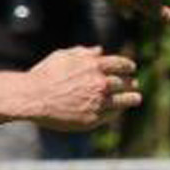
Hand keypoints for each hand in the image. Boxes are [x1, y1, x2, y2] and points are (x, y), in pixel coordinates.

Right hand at [22, 46, 141, 130]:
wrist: (33, 98)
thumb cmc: (45, 74)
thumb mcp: (63, 56)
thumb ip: (84, 53)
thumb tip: (100, 50)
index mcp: (94, 65)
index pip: (121, 64)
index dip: (128, 66)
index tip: (132, 68)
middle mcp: (100, 83)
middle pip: (125, 82)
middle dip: (131, 82)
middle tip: (134, 83)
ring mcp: (98, 102)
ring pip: (124, 100)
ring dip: (132, 97)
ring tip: (136, 98)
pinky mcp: (92, 119)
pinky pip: (112, 114)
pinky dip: (118, 110)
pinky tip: (119, 109)